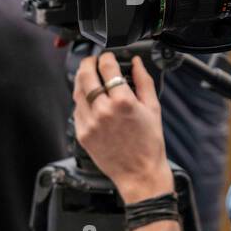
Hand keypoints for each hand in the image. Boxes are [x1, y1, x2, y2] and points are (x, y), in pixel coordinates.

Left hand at [72, 53, 172, 204]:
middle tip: (93, 61)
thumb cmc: (149, 144)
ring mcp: (90, 123)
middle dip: (88, 62)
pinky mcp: (82, 134)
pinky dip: (82, 101)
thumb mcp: (153, 108)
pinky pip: (77, 110)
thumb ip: (143, 81)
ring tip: (90, 78)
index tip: (108, 56)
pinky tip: (90, 100)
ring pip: (77, 92)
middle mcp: (103, 111)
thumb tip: (137, 63)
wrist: (139, 173)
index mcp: (123, 102)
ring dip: (82, 80)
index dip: (106, 56)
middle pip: (85, 75)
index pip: (107, 67)